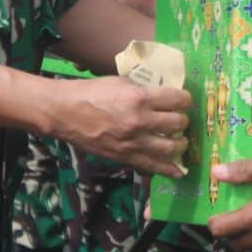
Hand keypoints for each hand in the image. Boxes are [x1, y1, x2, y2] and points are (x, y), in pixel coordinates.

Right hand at [50, 76, 188, 176]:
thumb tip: (161, 92)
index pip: (177, 99)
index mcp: (139, 97)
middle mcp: (140, 121)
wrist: (66, 113)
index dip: (186, 99)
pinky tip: (178, 170)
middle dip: (183, 120)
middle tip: (180, 119)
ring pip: (170, 147)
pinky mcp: (125, 157)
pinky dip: (169, 169)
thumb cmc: (91, 92)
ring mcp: (133, 142)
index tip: (185, 100)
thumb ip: (142, 88)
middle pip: (177, 123)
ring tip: (179, 141)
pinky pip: (153, 167)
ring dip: (180, 144)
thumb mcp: (120, 81)